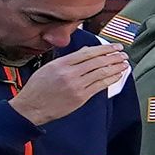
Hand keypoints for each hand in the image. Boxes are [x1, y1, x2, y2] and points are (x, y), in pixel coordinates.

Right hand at [15, 42, 130, 126]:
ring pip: (101, 73)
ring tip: (124, 64)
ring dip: (115, 67)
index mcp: (60, 64)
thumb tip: (85, 52)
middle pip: (97, 62)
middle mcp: (69, 74)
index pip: (87, 53)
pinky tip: (117, 76)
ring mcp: (76, 86)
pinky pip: (100, 86)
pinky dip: (111, 80)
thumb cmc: (37, 88)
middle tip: (123, 54)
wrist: (30, 108)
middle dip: (113, 57)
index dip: (104, 49)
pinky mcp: (81, 97)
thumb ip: (68, 60)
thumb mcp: (48, 68)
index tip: (114, 47)